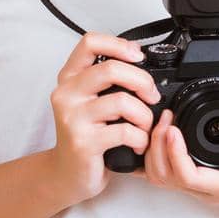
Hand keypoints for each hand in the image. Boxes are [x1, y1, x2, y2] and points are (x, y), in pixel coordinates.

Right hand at [46, 33, 160, 204]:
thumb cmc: (85, 136)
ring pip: (123, 101)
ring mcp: (73, 118)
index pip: (89, 42)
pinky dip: (140, 138)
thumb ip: (104, 81)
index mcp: (69, 79)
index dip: (118, 44)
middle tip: (152, 95)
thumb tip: (139, 59)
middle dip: (142, 80)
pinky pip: (125, 131)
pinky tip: (138, 145)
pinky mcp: (84, 142)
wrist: (67, 175)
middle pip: (112, 69)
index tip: (137, 56)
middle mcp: (66, 94)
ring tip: (145, 127)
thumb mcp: (88, 102)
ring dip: (145, 115)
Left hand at [139, 100, 218, 217]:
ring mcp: (202, 191)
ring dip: (155, 153)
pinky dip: (157, 161)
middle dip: (159, 146)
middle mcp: (211, 192)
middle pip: (167, 177)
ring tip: (163, 126)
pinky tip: (159, 142)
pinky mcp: (199, 187)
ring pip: (162, 180)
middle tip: (167, 119)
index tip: (174, 129)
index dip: (175, 153)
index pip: (190, 177)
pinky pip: (168, 178)